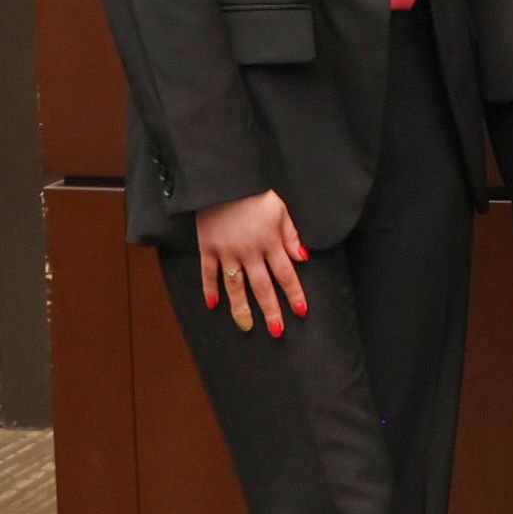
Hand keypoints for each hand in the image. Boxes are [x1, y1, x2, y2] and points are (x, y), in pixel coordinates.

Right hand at [196, 190, 306, 338]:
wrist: (224, 182)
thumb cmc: (256, 194)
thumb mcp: (281, 210)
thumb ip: (291, 235)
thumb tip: (303, 258)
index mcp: (271, 242)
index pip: (286, 274)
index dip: (295, 294)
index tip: (301, 312)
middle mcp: (250, 251)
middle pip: (263, 287)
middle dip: (272, 310)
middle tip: (278, 331)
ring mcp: (228, 252)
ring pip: (237, 286)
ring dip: (243, 308)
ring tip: (248, 327)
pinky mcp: (208, 248)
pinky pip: (209, 273)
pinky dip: (210, 289)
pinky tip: (214, 305)